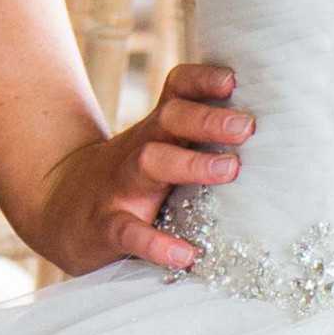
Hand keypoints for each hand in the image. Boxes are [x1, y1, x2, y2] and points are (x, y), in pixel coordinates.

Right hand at [21, 61, 252, 273]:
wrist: (56, 210)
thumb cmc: (129, 181)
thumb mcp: (158, 152)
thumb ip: (199, 144)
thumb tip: (277, 143)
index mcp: (156, 131)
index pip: (177, 90)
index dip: (203, 80)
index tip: (234, 79)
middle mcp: (140, 150)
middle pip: (169, 119)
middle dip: (208, 119)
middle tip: (248, 125)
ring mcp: (120, 187)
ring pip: (151, 162)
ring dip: (191, 164)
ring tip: (230, 170)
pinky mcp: (106, 227)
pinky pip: (129, 231)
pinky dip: (157, 243)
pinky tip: (186, 255)